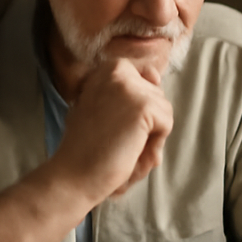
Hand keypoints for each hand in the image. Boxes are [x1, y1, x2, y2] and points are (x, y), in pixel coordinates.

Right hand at [51, 57, 174, 203]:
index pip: (144, 79)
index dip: (138, 107)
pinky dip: (155, 143)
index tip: (116, 122)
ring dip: (151, 134)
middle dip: (146, 121)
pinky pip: (167, 124)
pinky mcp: (143, 106)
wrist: (75, 172)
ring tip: (122, 144)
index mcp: (106, 70)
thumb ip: (129, 90)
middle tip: (117, 136)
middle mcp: (116, 71)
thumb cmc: (90, 146)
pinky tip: (130, 149)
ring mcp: (129, 86)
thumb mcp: (105, 107)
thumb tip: (156, 75)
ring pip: (165, 110)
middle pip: (157, 95)